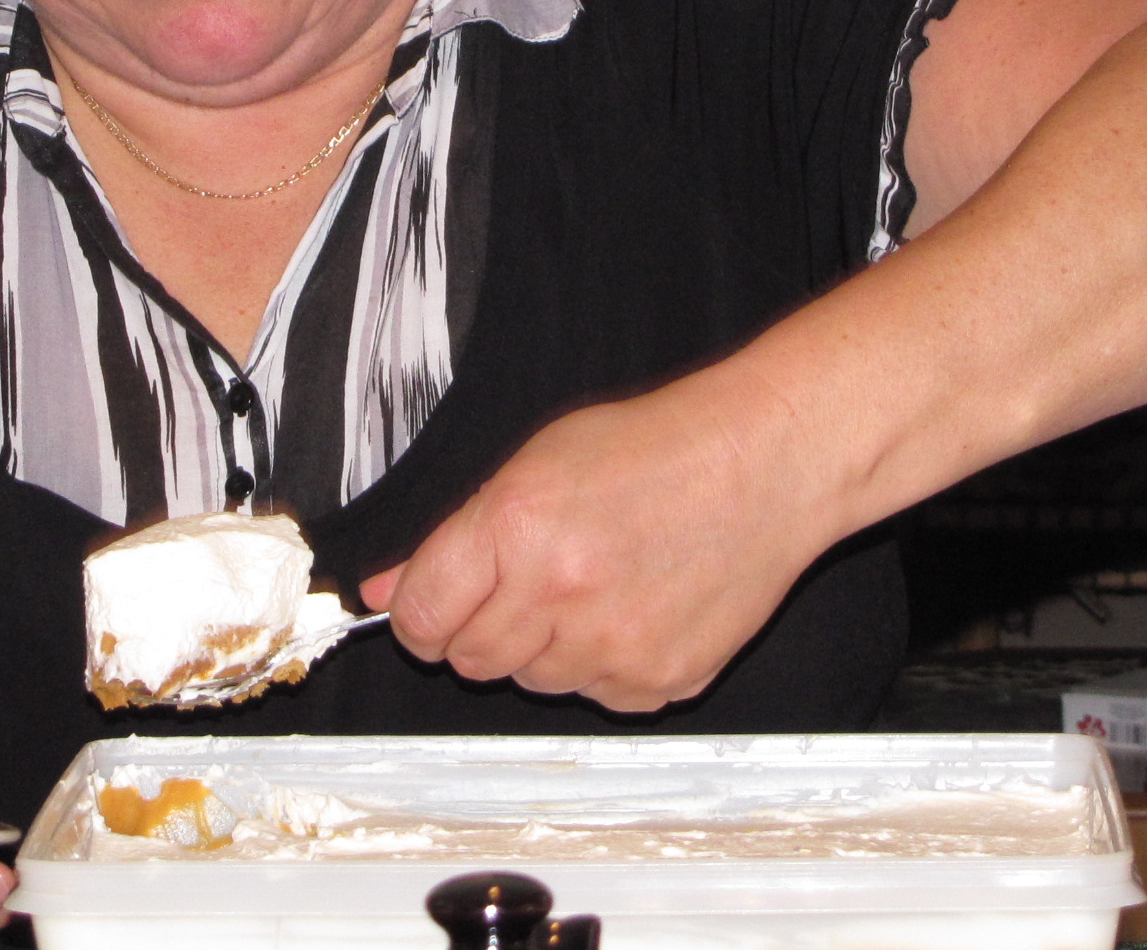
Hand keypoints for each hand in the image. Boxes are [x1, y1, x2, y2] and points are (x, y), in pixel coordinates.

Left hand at [360, 370, 822, 713]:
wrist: (762, 466)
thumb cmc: (653, 450)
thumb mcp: (533, 465)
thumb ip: (451, 540)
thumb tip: (384, 590)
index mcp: (515, 528)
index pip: (421, 617)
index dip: (417, 615)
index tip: (431, 607)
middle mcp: (559, 593)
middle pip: (471, 661)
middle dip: (481, 629)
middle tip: (527, 583)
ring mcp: (613, 645)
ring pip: (532, 683)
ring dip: (544, 647)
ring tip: (593, 584)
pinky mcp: (658, 681)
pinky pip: (596, 696)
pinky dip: (602, 664)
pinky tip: (633, 606)